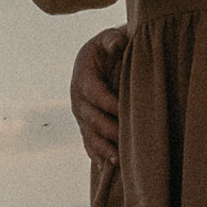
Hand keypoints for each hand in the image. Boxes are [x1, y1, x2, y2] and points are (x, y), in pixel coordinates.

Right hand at [71, 27, 128, 168]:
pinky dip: (97, 155)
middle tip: (128, 142)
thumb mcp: (109, 39)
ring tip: (117, 160)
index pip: (96, 94)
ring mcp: (82, 115)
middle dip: (110, 131)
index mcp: (83, 78)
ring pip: (90, 135)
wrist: (98, 58)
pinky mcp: (86, 126)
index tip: (128, 112)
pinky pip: (89, 143)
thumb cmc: (109, 48)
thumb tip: (118, 43)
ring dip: (103, 149)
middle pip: (93, 119)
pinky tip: (107, 168)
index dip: (111, 104)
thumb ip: (113, 40)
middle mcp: (78, 100)